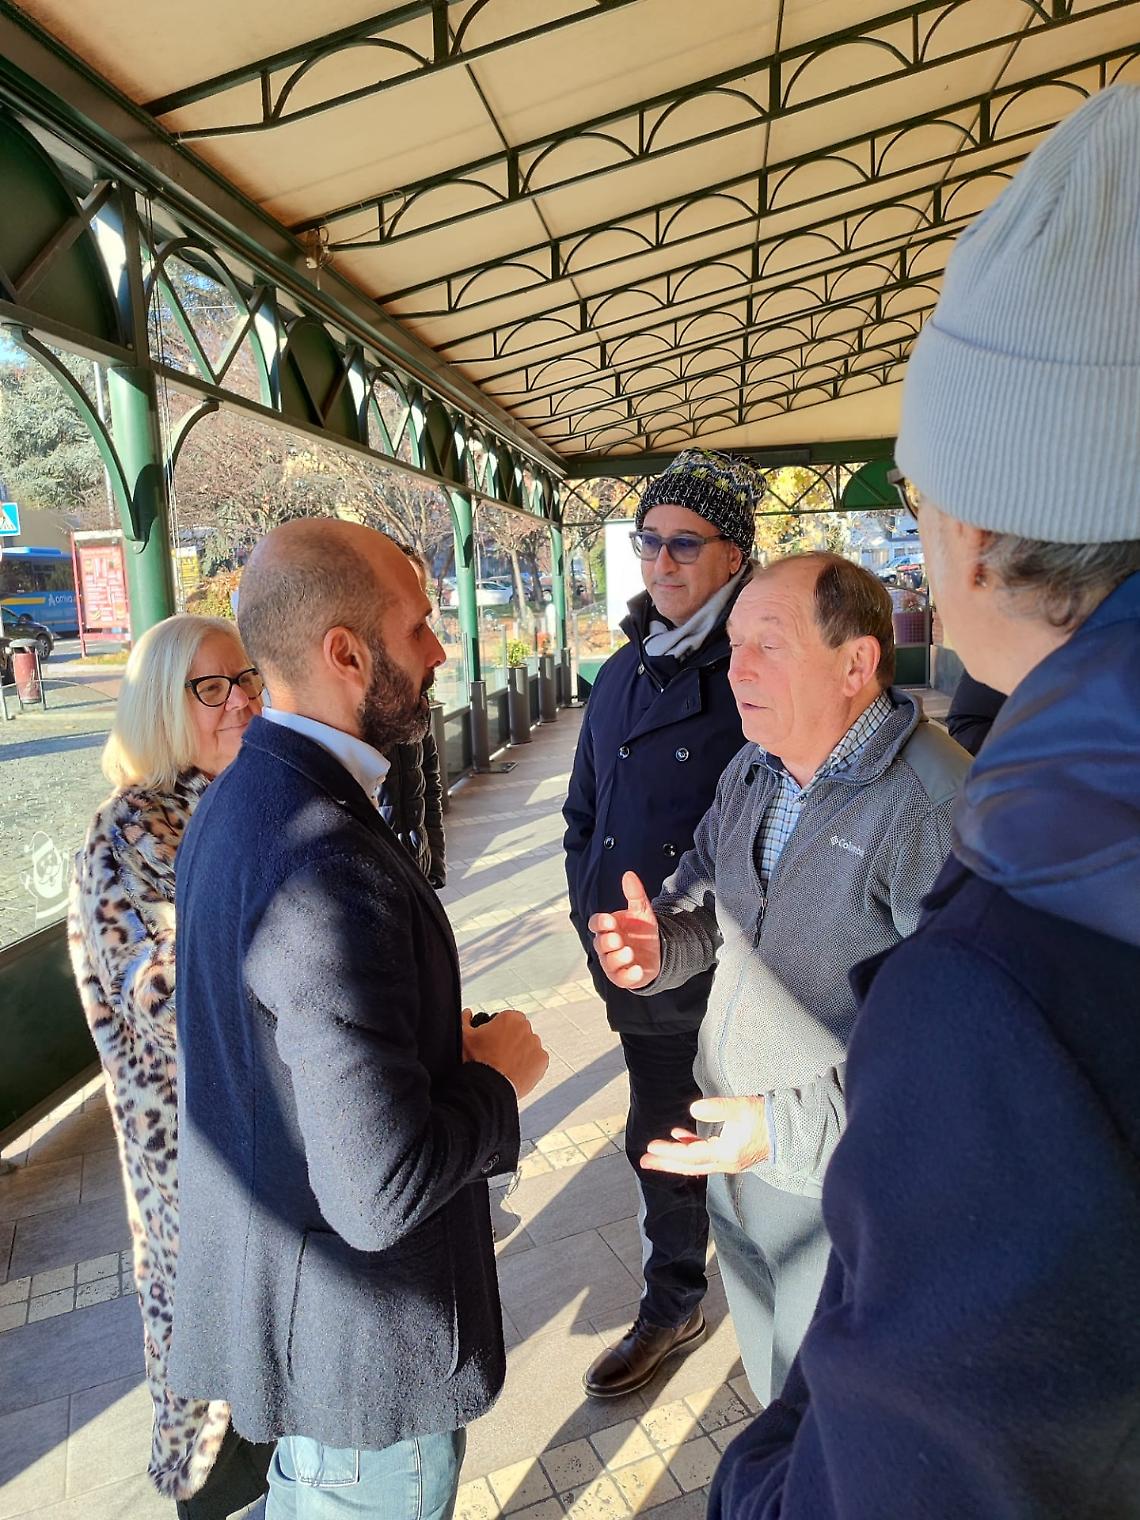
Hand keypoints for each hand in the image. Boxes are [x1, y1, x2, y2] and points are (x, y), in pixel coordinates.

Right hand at [462, 1007, 548, 1098]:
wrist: (488, 1086)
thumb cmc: (476, 1060)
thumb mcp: (464, 1036)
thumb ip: (465, 1020)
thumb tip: (467, 1013)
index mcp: (510, 1018)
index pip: (509, 1019)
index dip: (500, 1030)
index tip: (494, 1041)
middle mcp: (526, 1028)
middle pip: (520, 1032)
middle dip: (512, 1040)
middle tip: (499, 1054)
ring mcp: (536, 1045)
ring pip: (529, 1046)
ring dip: (522, 1052)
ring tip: (507, 1065)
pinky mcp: (542, 1061)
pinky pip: (537, 1060)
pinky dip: (530, 1065)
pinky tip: (516, 1071)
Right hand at [587, 871, 660, 987]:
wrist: (659, 951)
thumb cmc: (643, 931)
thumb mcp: (642, 911)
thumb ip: (635, 893)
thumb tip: (629, 874)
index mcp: (608, 928)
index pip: (595, 924)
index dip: (600, 923)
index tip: (610, 921)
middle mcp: (608, 946)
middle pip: (599, 943)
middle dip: (607, 941)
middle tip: (618, 938)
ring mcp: (614, 962)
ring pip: (608, 962)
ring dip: (617, 957)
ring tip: (630, 952)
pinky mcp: (624, 977)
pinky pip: (622, 979)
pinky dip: (628, 975)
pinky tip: (637, 969)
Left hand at [640, 1095, 769, 1175]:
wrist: (788, 1130)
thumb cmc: (764, 1118)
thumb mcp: (740, 1108)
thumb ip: (717, 1108)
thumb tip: (694, 1108)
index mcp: (725, 1154)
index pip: (691, 1156)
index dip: (670, 1152)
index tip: (651, 1147)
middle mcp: (724, 1162)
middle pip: (689, 1165)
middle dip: (666, 1163)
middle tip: (644, 1161)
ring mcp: (728, 1161)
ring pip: (696, 1162)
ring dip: (676, 1156)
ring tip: (657, 1150)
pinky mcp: (731, 1155)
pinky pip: (706, 1155)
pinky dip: (691, 1148)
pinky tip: (680, 1136)